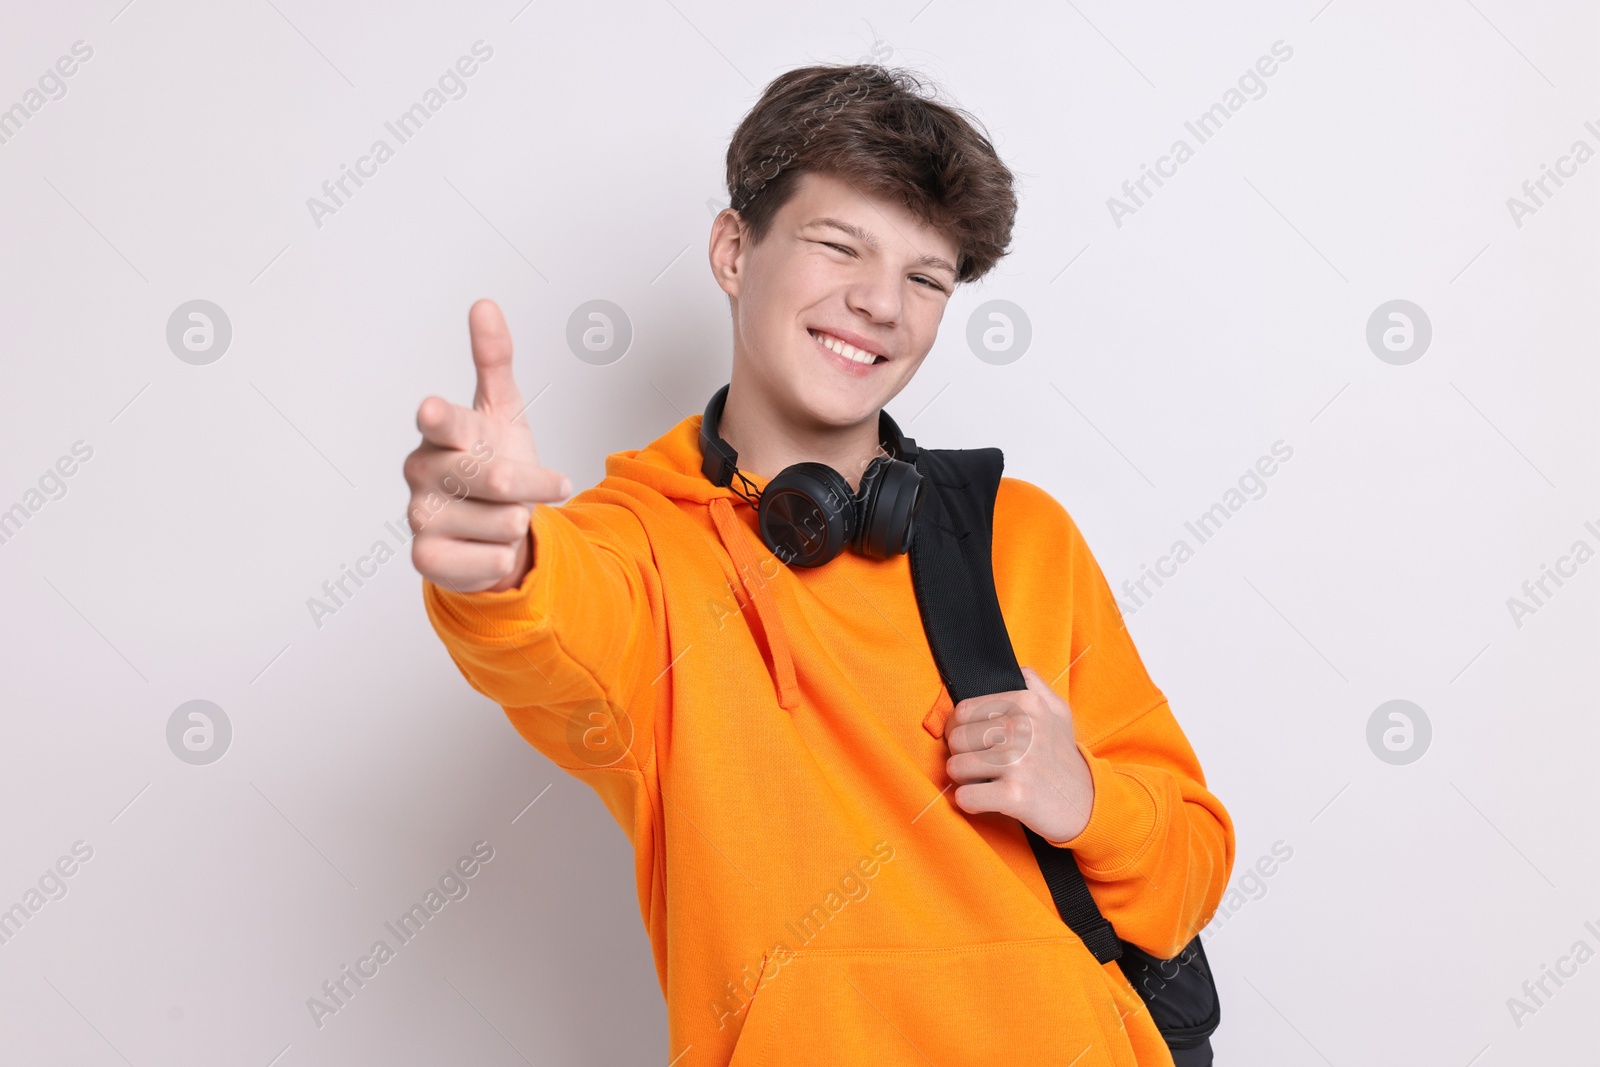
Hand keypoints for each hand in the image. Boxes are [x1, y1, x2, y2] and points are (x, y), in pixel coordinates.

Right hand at [403, 299, 570, 592]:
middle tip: (551, 485)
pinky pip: (486, 560)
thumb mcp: (503, 411)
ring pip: (501, 521)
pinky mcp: (425, 557)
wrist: (494, 526)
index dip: (440, 419)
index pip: (443, 423)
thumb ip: (494, 360)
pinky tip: (492, 546)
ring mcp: (419, 514)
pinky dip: (502, 555)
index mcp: (441, 432)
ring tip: (507, 516)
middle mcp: (422, 470)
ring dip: (518, 521)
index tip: (433, 410)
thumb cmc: (495, 459)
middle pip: (494, 477)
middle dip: (532, 483)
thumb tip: (484, 303)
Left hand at [944, 666, 1095, 843]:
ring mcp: (1018, 762)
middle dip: (963, 756)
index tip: (979, 744)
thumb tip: (1015, 669)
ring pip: (954, 767)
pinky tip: (989, 801)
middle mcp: (1023, 728)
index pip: (962, 711)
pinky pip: (965, 797)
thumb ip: (1034, 685)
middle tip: (985, 766)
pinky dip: (971, 803)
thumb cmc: (1063, 757)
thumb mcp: (1058, 712)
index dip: (963, 730)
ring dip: (966, 780)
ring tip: (989, 782)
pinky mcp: (1015, 795)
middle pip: (955, 739)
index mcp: (1028, 703)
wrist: (1087, 804)